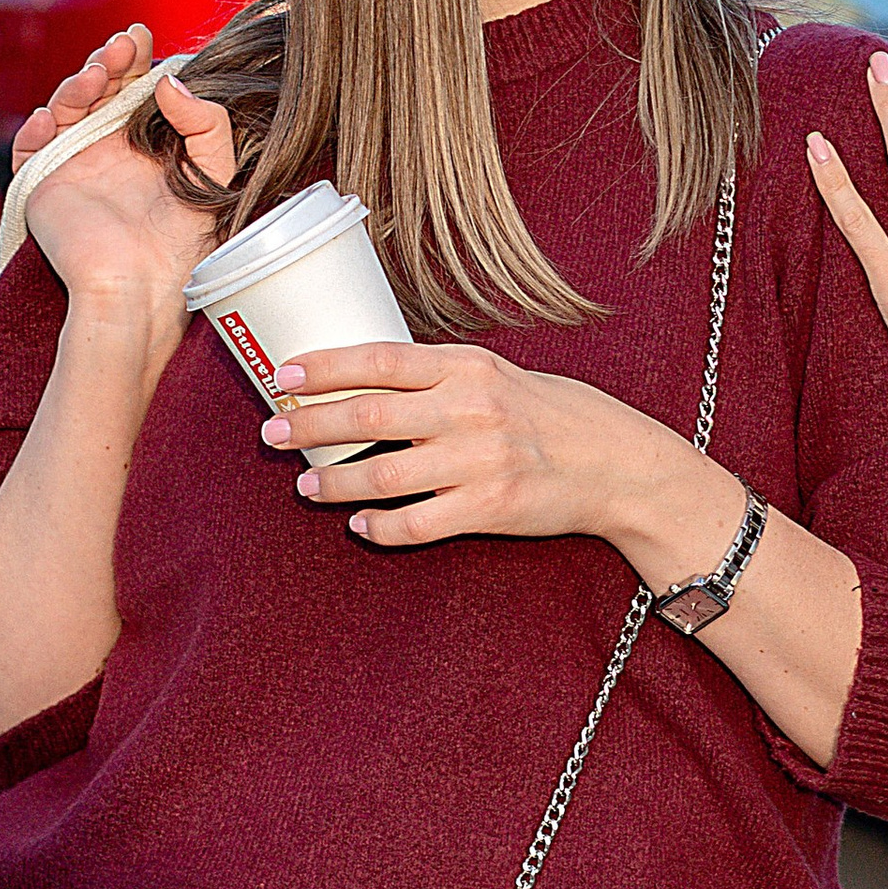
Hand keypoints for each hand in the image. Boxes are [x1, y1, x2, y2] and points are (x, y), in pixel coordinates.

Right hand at [19, 60, 234, 318]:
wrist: (142, 288)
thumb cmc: (184, 243)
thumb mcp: (215, 173)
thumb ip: (206, 122)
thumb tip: (169, 82)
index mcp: (145, 144)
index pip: (134, 88)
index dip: (134, 60)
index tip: (142, 37)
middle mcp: (108, 150)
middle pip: (97, 90)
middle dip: (106, 62)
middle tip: (123, 48)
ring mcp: (74, 165)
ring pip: (62, 109)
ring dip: (75, 86)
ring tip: (96, 77)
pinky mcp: (44, 186)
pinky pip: (29, 149)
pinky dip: (35, 130)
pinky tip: (52, 119)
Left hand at [262, 341, 670, 552]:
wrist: (615, 463)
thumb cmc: (549, 414)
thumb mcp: (497, 376)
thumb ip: (439, 378)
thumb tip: (363, 381)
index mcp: (468, 367)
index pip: (382, 360)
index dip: (326, 367)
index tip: (283, 373)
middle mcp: (472, 410)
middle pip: (369, 417)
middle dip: (311, 424)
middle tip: (272, 431)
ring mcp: (481, 461)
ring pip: (384, 476)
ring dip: (335, 483)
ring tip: (305, 485)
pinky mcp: (491, 507)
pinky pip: (419, 524)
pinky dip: (382, 528)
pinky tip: (361, 526)